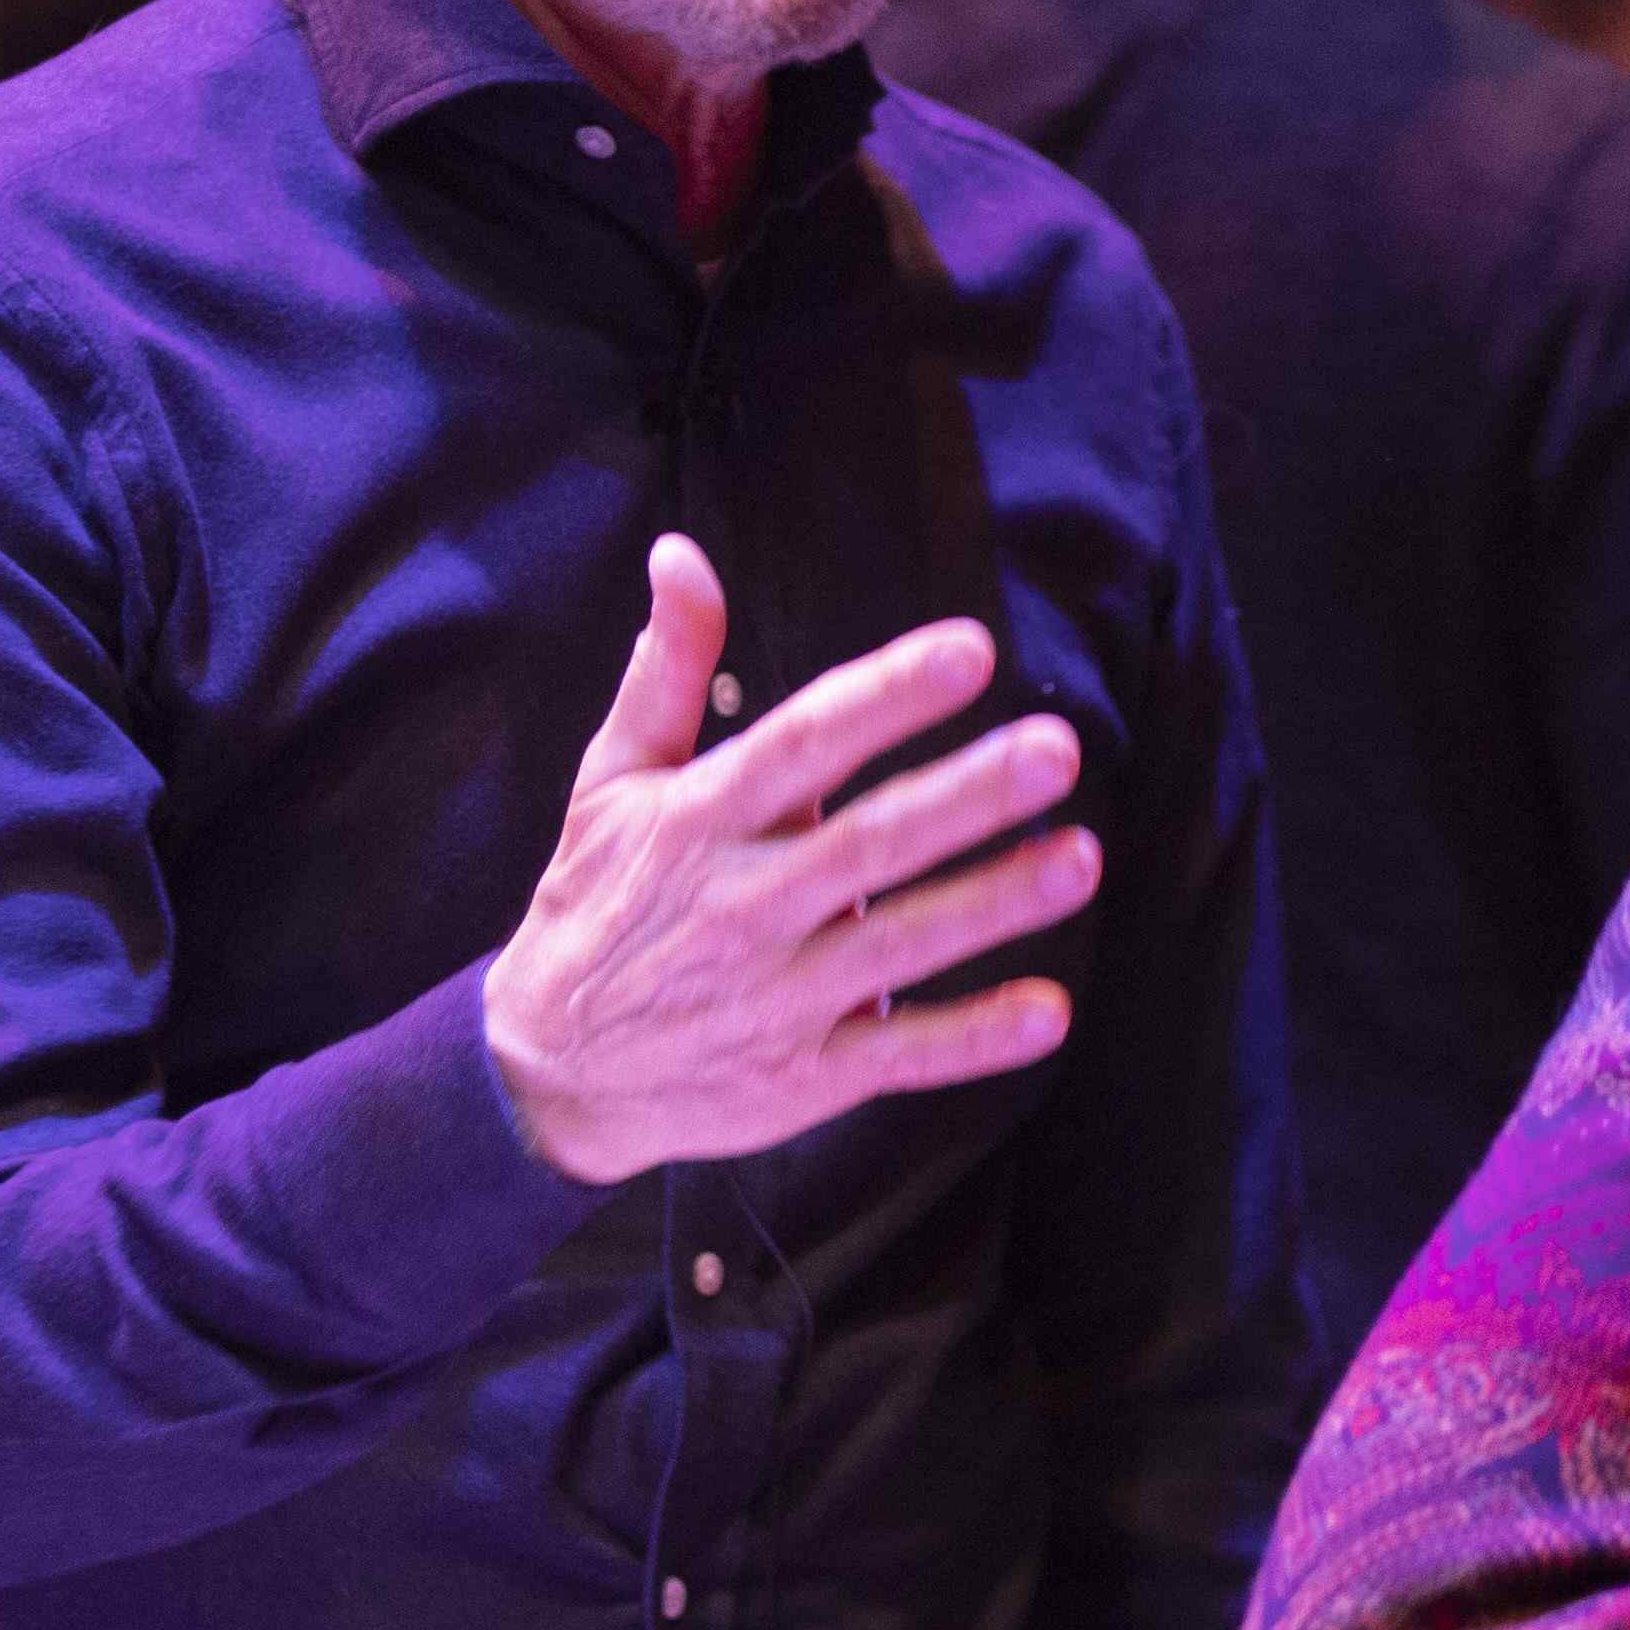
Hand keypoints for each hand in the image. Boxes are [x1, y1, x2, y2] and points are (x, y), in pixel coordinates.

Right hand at [485, 536, 1090, 1182]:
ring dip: (993, 903)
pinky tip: (1049, 1010)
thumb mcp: (611, 780)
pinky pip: (900, 1054)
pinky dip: (973, 1039)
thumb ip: (666, 670)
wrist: (548, 1071)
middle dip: (969, 794)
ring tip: (1081, 859)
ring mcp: (777, 996)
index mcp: (700, 819)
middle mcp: (743, 904)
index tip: (970, 650)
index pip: (803, 743)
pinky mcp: (802, 1076)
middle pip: (871, 841)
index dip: (886, 696)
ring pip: (901, 943)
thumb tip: (681, 553)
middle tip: (1059, 749)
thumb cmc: (595, 903)